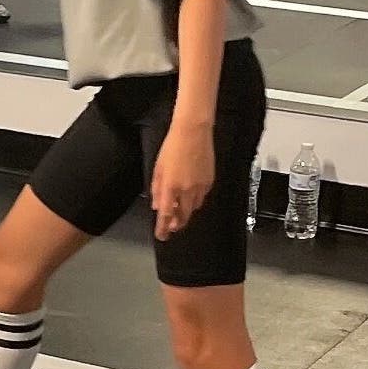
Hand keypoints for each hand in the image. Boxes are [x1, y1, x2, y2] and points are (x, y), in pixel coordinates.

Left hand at [151, 125, 215, 240]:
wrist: (193, 132)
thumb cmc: (172, 147)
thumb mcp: (158, 169)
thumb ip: (157, 190)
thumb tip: (158, 206)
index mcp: (170, 187)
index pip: (166, 215)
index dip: (163, 228)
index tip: (161, 236)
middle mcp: (187, 190)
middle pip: (183, 216)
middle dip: (177, 224)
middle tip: (171, 226)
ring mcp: (200, 187)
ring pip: (194, 208)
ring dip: (186, 211)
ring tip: (179, 210)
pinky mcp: (210, 181)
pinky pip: (202, 197)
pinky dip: (195, 199)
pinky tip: (189, 194)